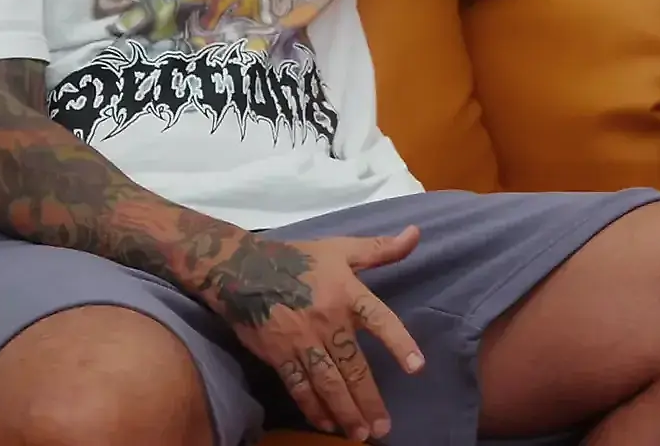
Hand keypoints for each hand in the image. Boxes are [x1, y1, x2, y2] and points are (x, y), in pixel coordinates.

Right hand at [218, 227, 424, 440]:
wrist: (242, 270)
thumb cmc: (299, 259)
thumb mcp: (341, 248)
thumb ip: (381, 249)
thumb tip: (416, 234)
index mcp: (347, 293)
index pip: (380, 320)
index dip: (399, 343)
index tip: (417, 367)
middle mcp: (327, 320)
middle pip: (353, 366)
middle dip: (369, 399)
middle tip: (383, 427)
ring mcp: (301, 341)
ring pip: (327, 383)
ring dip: (345, 411)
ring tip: (360, 434)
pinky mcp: (279, 355)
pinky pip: (299, 386)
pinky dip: (313, 407)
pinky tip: (327, 423)